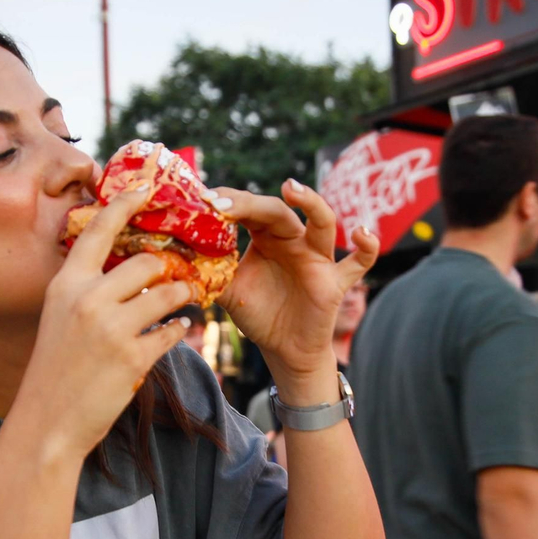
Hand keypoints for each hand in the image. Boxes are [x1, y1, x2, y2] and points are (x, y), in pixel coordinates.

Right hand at [16, 183, 193, 461]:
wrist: (46, 423)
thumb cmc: (54, 370)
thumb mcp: (60, 318)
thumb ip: (88, 290)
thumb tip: (130, 268)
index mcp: (66, 284)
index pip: (99, 229)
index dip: (126, 202)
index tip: (148, 184)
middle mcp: (87, 300)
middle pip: (148, 262)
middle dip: (168, 270)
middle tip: (179, 276)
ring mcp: (110, 329)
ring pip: (168, 294)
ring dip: (182, 297)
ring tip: (185, 301)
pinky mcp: (132, 359)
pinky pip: (172, 331)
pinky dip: (179, 330)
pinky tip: (178, 330)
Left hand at [212, 180, 378, 395]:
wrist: (284, 349)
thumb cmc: (259, 312)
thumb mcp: (227, 290)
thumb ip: (205, 271)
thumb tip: (171, 256)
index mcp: (266, 237)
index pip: (250, 211)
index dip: (230, 204)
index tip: (206, 202)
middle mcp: (294, 240)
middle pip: (279, 212)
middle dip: (254, 204)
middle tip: (228, 202)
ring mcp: (318, 258)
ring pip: (323, 223)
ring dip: (312, 203)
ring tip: (293, 189)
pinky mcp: (335, 281)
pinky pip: (359, 262)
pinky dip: (366, 247)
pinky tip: (361, 234)